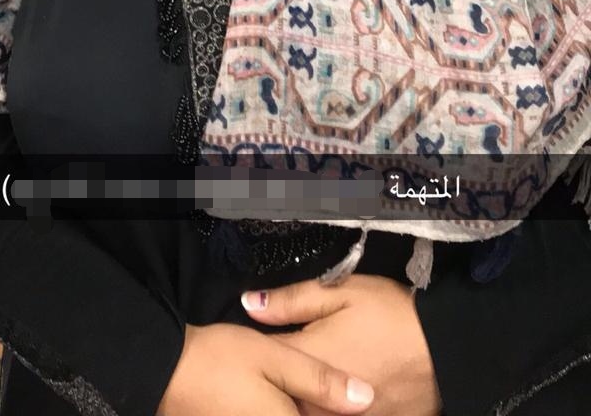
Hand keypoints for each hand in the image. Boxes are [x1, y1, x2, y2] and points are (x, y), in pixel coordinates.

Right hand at [156, 321, 374, 415]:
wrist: (164, 371)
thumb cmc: (221, 360)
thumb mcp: (275, 358)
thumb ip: (321, 380)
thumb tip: (367, 399)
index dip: (338, 411)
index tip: (357, 403)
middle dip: (320, 409)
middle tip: (331, 396)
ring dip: (303, 410)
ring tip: (297, 394)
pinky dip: (281, 411)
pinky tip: (276, 398)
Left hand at [240, 274, 441, 415]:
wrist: (446, 352)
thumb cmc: (391, 315)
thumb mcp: (342, 293)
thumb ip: (292, 301)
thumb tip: (249, 303)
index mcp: (306, 360)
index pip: (261, 360)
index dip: (255, 349)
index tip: (254, 340)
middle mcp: (315, 400)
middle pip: (277, 395)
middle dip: (273, 381)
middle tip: (279, 365)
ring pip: (301, 412)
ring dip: (298, 399)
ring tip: (307, 383)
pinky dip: (323, 410)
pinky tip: (329, 399)